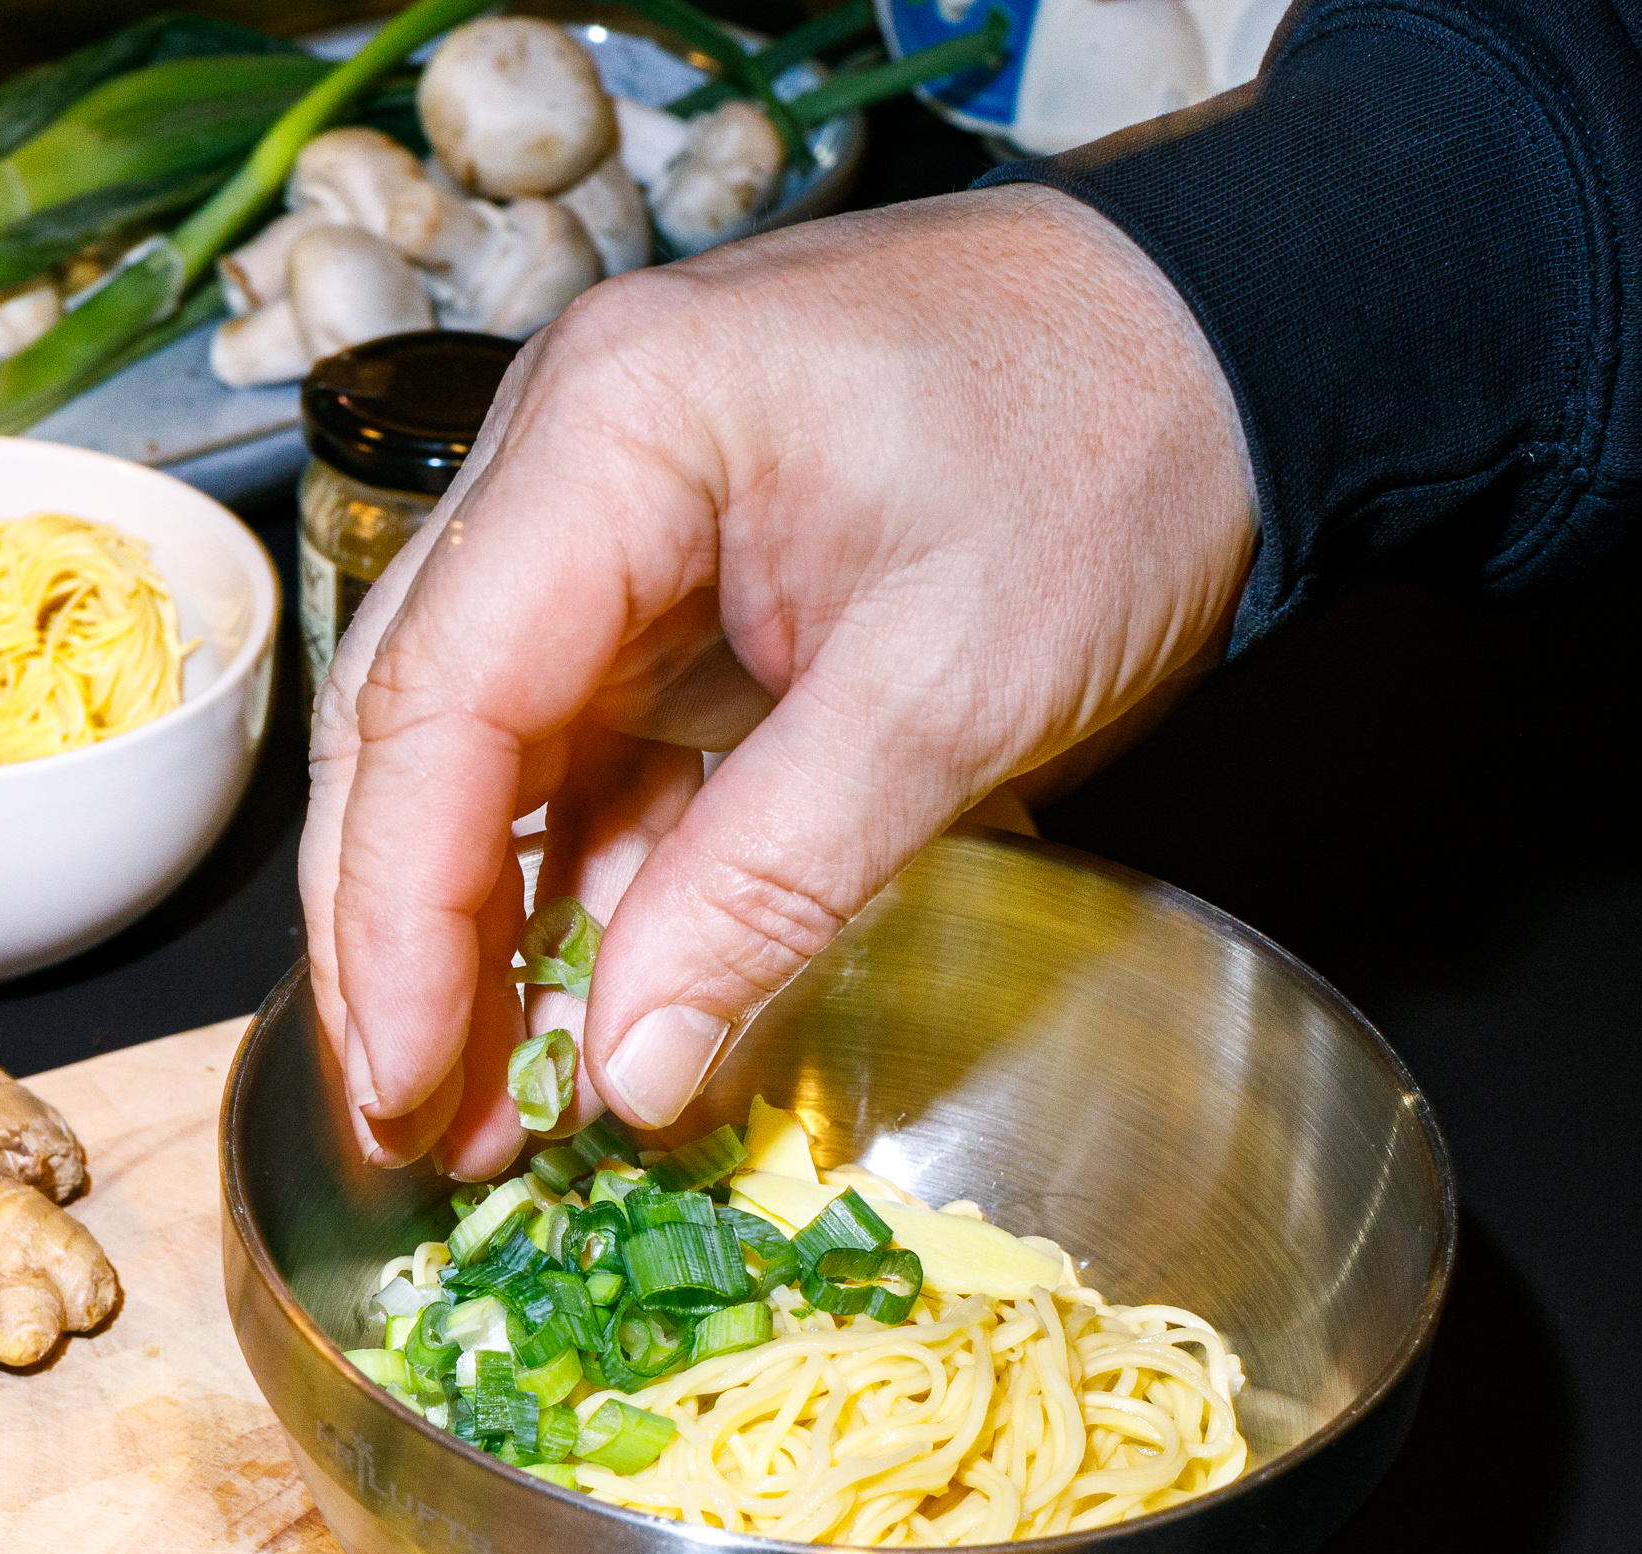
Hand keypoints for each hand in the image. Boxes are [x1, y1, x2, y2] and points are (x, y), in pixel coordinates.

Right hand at [300, 183, 1255, 1176]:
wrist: (1243, 336)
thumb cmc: (1116, 455)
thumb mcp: (953, 691)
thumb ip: (771, 883)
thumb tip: (627, 1073)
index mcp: (612, 430)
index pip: (437, 705)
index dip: (399, 920)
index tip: (401, 1085)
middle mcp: (570, 455)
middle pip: (415, 726)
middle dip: (399, 942)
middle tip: (412, 1128)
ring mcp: (613, 515)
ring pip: (479, 750)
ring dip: (474, 931)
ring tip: (483, 1110)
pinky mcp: (674, 581)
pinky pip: (581, 746)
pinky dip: (574, 882)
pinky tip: (580, 1008)